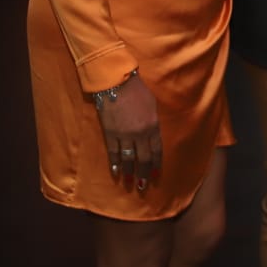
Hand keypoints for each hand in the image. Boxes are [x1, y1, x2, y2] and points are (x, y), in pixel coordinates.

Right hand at [96, 72, 162, 190]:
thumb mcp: (153, 104)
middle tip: (142, 185)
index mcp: (153, 126)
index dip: (156, 164)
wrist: (117, 82)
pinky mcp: (110, 133)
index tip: (156, 176)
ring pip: (128, 158)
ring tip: (130, 183)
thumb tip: (153, 132)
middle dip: (144, 173)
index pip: (157, 150)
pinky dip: (115, 163)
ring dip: (129, 172)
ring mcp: (124, 134)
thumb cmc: (138, 89)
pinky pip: (113, 152)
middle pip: (143, 158)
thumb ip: (154, 121)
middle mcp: (140, 133)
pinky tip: (116, 172)